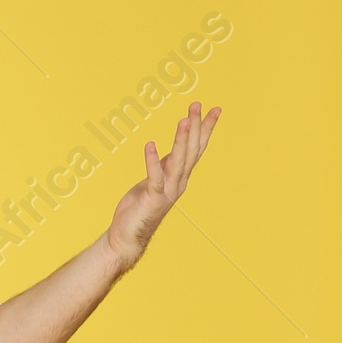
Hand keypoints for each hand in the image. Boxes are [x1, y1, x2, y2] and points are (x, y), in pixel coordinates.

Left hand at [105, 101, 221, 271]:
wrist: (127, 238)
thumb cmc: (138, 209)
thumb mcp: (154, 181)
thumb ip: (165, 167)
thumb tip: (172, 151)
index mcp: (180, 177)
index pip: (197, 148)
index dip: (205, 128)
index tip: (215, 109)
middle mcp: (178, 183)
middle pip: (191, 150)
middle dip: (196, 127)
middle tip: (197, 104)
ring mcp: (167, 192)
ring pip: (178, 161)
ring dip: (181, 140)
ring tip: (184, 119)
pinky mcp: (152, 199)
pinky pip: (154, 177)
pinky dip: (152, 161)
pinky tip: (150, 145)